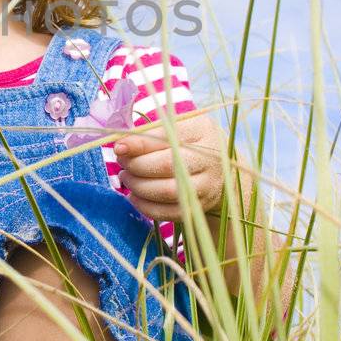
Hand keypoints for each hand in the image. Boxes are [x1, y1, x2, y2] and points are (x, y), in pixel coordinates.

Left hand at [112, 111, 226, 223]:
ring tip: (126, 177)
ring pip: (166, 191)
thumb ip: (151, 133)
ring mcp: (207, 186)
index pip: (168, 136)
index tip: (118, 147)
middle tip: (122, 162)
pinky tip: (134, 196)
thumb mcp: (177, 128)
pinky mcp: (199, 207)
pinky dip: (145, 206)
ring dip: (138, 186)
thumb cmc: (190, 144)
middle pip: (166, 165)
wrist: (221, 171)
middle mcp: (209, 159)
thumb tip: (120, 147)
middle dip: (136, 165)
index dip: (139, 143)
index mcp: (202, 131)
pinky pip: (168, 212)